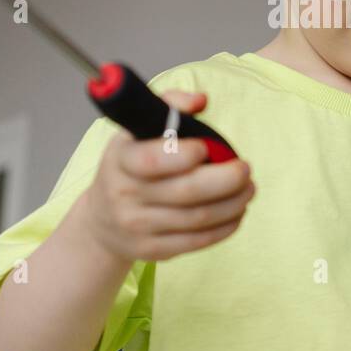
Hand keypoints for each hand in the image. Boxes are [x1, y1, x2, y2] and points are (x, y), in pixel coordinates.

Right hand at [79, 90, 254, 261]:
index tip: (207, 148)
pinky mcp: (153, 251)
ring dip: (233, 203)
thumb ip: (170, 106)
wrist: (101, 220)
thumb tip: (201, 100)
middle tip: (246, 169)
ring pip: (198, 218)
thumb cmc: (130, 165)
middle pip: (187, 192)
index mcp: (121, 159)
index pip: (154, 160)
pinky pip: (197, 241)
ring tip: (249, 189)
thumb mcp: (137, 131)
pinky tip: (237, 213)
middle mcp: (125, 195)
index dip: (185, 154)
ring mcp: (138, 226)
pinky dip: (225, 227)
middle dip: (227, 180)